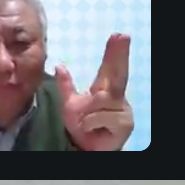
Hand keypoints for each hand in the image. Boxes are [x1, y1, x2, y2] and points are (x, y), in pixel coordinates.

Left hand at [59, 33, 132, 150]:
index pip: (110, 68)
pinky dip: (91, 123)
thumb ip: (66, 86)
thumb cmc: (82, 127)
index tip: (119, 35)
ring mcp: (123, 110)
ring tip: (86, 124)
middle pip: (118, 74)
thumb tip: (59, 66)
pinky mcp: (125, 124)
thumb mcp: (69, 105)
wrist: (85, 149)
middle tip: (122, 36)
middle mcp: (116, 97)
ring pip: (101, 101)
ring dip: (87, 114)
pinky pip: (102, 116)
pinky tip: (92, 130)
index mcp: (105, 90)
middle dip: (119, 55)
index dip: (114, 52)